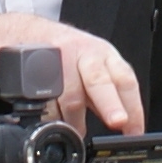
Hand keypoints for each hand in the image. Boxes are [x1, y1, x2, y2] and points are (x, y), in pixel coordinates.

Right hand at [0, 13, 143, 133]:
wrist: (26, 31)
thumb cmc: (65, 52)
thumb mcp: (93, 68)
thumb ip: (107, 95)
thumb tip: (125, 126)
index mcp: (105, 55)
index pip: (125, 79)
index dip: (133, 107)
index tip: (135, 131)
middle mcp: (84, 53)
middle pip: (99, 79)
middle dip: (110, 104)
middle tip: (118, 121)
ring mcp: (59, 57)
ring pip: (69, 94)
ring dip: (73, 121)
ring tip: (74, 131)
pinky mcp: (36, 64)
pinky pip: (44, 98)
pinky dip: (50, 115)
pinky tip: (53, 119)